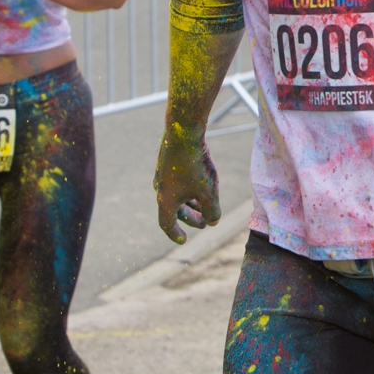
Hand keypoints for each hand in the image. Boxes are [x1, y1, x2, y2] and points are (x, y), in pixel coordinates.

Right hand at [155, 127, 221, 244]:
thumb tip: (213, 222)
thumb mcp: (208, 191)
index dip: (175, 234)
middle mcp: (160, 189)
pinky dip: (187, 190)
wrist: (183, 133)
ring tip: (204, 205)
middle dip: (190, 218)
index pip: (167, 224)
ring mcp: (162, 174)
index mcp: (165, 200)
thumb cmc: (195, 165)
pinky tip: (201, 184)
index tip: (184, 241)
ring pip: (176, 195)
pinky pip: (176, 182)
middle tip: (204, 223)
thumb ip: (212, 210)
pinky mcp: (167, 162)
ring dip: (190, 204)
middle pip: (173, 210)